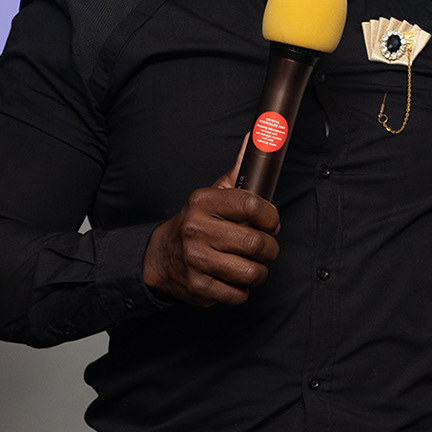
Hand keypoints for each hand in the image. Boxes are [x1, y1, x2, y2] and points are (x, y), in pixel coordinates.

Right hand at [142, 139, 279, 306]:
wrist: (159, 256)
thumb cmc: (195, 223)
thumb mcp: (212, 194)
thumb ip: (237, 171)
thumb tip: (255, 137)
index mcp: (204, 202)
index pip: (253, 206)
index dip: (272, 217)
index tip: (272, 223)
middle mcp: (198, 229)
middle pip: (256, 243)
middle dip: (270, 248)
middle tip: (266, 248)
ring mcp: (196, 260)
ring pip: (250, 272)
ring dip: (259, 272)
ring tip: (251, 265)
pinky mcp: (198, 286)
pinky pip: (237, 294)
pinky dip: (242, 290)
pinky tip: (233, 279)